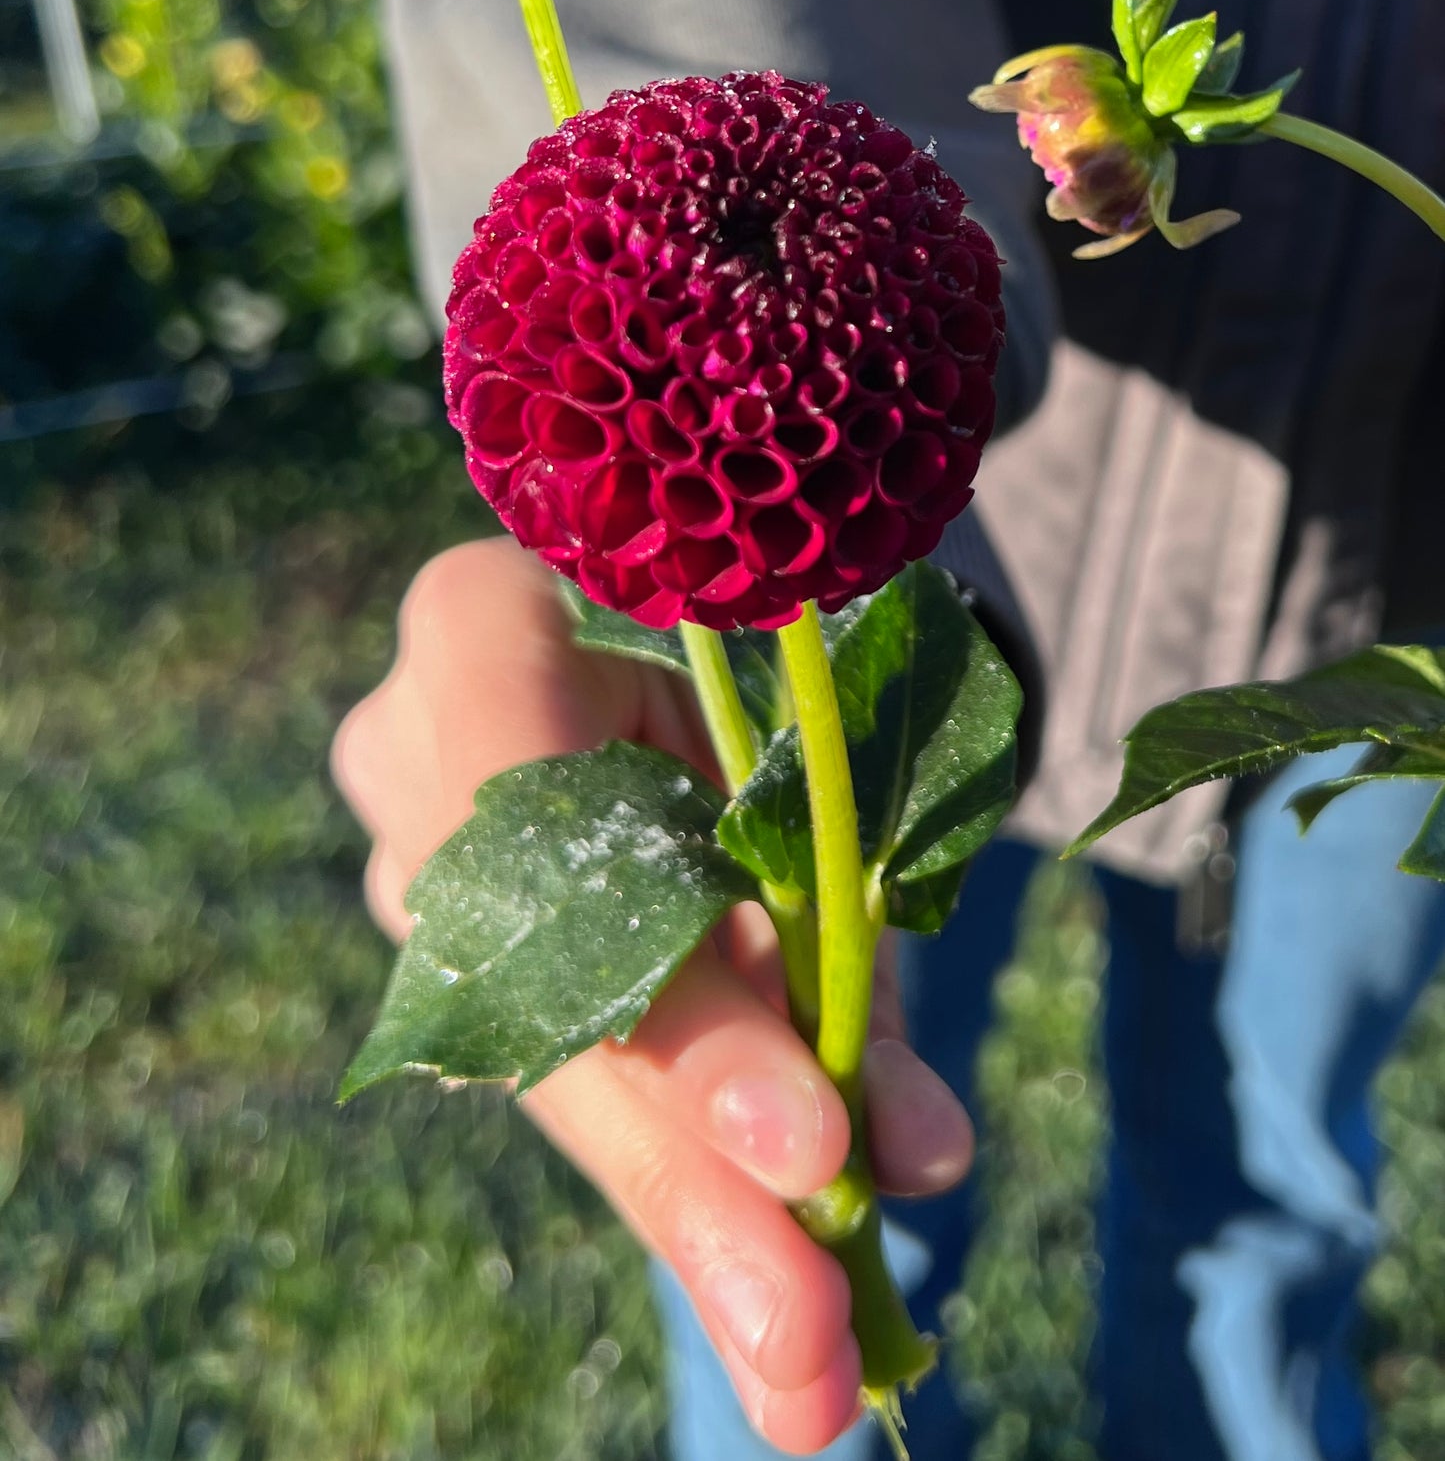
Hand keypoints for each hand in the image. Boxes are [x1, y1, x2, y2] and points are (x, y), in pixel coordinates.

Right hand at [333, 536, 974, 1452]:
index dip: (666, 992)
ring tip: (803, 1372)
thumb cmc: (744, 628)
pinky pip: (575, 1065)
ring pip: (556, 1057)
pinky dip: (684, 1176)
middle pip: (544, 987)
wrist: (664, 593)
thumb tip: (915, 1158)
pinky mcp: (462, 939)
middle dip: (690, 1181)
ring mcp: (412, 853)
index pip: (544, 824)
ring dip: (687, 1214)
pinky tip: (765, 1307)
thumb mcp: (798, 737)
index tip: (811, 1154)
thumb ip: (837, 923)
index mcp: (481, 625)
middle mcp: (408, 752)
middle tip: (810, 1351)